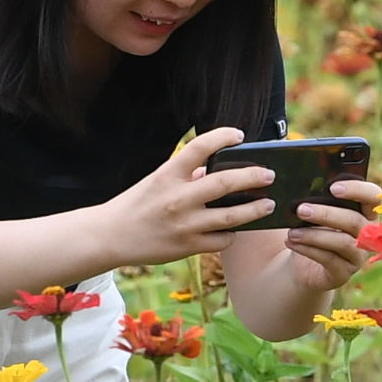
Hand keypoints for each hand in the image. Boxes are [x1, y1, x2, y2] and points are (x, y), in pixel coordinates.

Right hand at [105, 127, 276, 267]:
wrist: (110, 236)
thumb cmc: (138, 204)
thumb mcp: (158, 182)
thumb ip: (188, 176)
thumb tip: (221, 171)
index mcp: (168, 174)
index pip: (200, 147)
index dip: (223, 136)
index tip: (240, 135)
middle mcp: (178, 198)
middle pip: (226, 183)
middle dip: (254, 177)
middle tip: (270, 174)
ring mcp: (185, 224)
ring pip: (232, 217)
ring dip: (255, 209)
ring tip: (269, 204)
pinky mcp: (188, 247)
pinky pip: (222, 240)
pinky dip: (232, 233)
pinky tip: (236, 229)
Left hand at [273, 177, 381, 291]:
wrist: (304, 264)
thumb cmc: (314, 229)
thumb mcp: (319, 213)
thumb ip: (320, 199)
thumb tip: (306, 189)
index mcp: (366, 212)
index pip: (373, 197)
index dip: (357, 190)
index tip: (333, 187)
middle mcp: (368, 234)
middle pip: (355, 221)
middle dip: (326, 214)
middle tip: (301, 209)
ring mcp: (358, 256)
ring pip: (342, 242)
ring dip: (313, 235)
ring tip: (292, 231)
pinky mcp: (344, 273)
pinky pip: (328, 259)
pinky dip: (307, 249)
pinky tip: (291, 242)